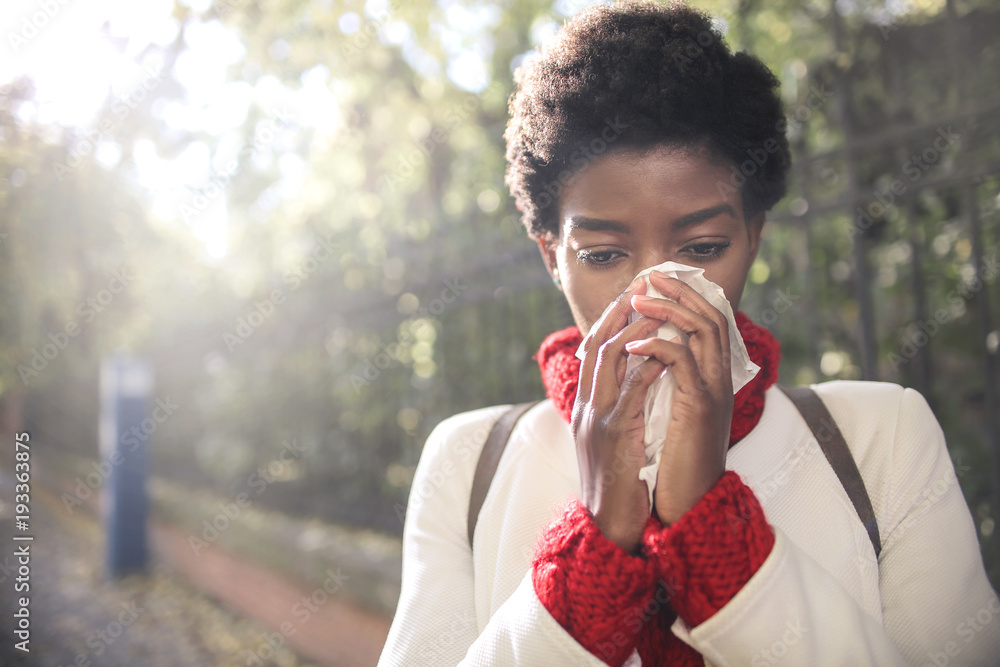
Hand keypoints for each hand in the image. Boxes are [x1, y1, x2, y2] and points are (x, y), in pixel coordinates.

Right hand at [573, 276, 667, 552]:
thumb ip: (619, 411)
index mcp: (586, 407)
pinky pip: (631, 391)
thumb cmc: (618, 487)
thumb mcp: (613, 443)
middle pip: (597, 343)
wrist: (608, 528)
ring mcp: (596, 418)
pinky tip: (667, 351)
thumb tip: (640, 385)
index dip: (612, 318)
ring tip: (658, 307)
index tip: (634, 294)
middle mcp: (586, 406)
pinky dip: (649, 367)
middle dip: (620, 310)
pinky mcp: (614, 434)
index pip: (593, 350)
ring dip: (635, 328)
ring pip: (610, 358)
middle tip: (644, 285)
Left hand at [625, 271, 733, 525]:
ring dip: (669, 310)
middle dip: (681, 292)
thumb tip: (640, 359)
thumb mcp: (667, 413)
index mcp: (710, 378)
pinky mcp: (700, 408)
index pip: (707, 322)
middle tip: (650, 276)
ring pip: (702, 330)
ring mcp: (712, 391)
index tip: (656, 281)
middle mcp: (718, 379)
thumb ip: (663, 384)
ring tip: (639, 300)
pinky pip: (683, 364)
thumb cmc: (671, 461)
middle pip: (711, 315)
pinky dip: (658, 348)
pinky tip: (633, 346)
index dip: (686, 296)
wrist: (685, 502)